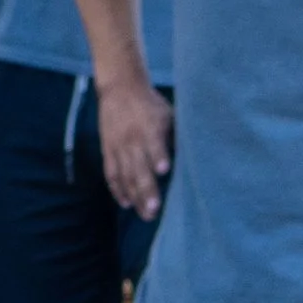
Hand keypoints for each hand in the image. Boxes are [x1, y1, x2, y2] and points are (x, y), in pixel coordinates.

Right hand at [98, 79, 173, 220]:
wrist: (119, 87)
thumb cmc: (151, 103)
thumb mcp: (167, 113)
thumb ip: (175, 135)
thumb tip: (194, 156)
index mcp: (150, 127)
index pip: (154, 144)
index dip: (158, 156)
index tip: (164, 170)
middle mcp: (133, 139)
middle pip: (138, 167)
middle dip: (146, 189)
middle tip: (154, 211)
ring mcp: (118, 146)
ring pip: (125, 175)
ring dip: (134, 196)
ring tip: (144, 214)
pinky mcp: (108, 150)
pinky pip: (111, 173)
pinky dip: (117, 189)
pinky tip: (125, 203)